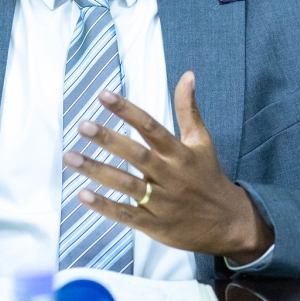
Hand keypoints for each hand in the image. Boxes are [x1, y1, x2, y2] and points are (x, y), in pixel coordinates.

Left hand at [62, 71, 273, 264]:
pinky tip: (83, 195)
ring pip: (126, 184)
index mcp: (179, 153)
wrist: (229, 224)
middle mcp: (169, 175)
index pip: (150, 127)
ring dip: (97, 171)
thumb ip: (188, 110)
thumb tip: (187, 75)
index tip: (104, 95)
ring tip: (70, 157)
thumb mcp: (201, 142)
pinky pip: (126, 215)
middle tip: (82, 125)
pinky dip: (105, 206)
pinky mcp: (154, 225)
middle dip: (108, 140)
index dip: (127, 111)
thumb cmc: (208, 176)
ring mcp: (161, 202)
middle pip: (136, 155)